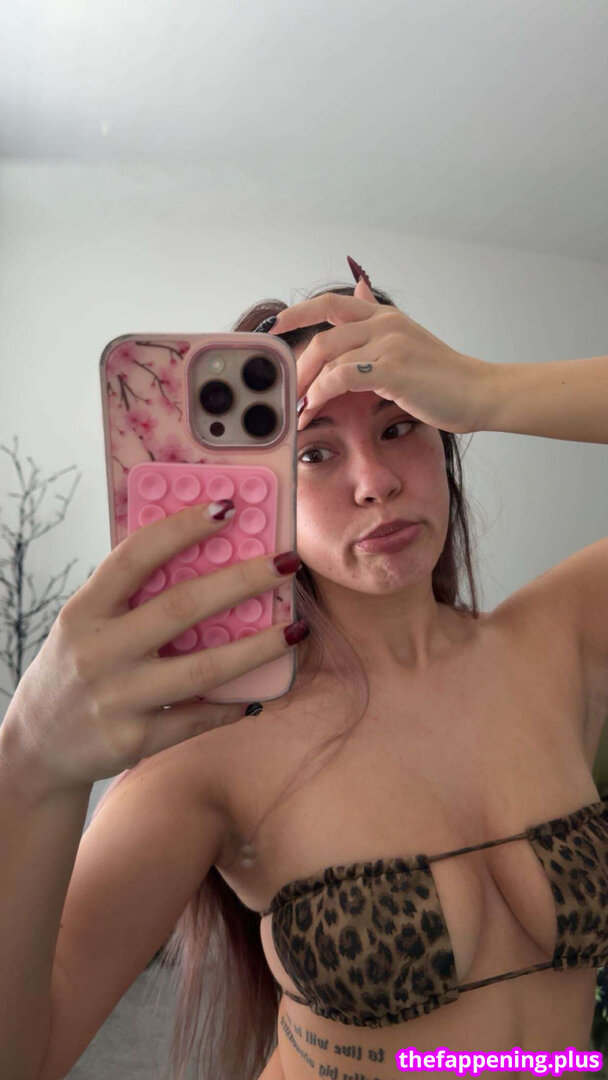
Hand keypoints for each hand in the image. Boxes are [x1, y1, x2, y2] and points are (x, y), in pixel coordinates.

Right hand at [2, 506, 304, 794]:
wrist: (39, 746)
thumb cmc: (77, 668)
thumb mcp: (85, 624)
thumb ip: (129, 596)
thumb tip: (204, 557)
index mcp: (84, 611)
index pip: (135, 557)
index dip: (181, 529)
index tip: (228, 508)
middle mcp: (98, 651)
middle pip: (181, 608)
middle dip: (242, 582)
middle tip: (286, 564)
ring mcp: (117, 697)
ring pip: (202, 669)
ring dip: (258, 648)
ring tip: (296, 630)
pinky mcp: (134, 738)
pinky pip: (198, 717)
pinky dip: (232, 705)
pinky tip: (259, 694)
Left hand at [269, 275, 492, 435]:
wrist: (479, 392)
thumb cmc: (443, 378)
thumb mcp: (408, 340)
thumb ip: (378, 323)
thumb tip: (360, 286)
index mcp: (384, 316)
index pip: (330, 303)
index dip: (297, 313)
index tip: (273, 327)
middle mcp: (384, 324)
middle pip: (321, 337)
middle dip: (297, 369)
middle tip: (285, 394)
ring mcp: (389, 344)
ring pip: (327, 358)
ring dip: (305, 388)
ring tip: (297, 411)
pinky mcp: (393, 370)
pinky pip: (342, 377)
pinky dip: (321, 394)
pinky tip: (314, 411)